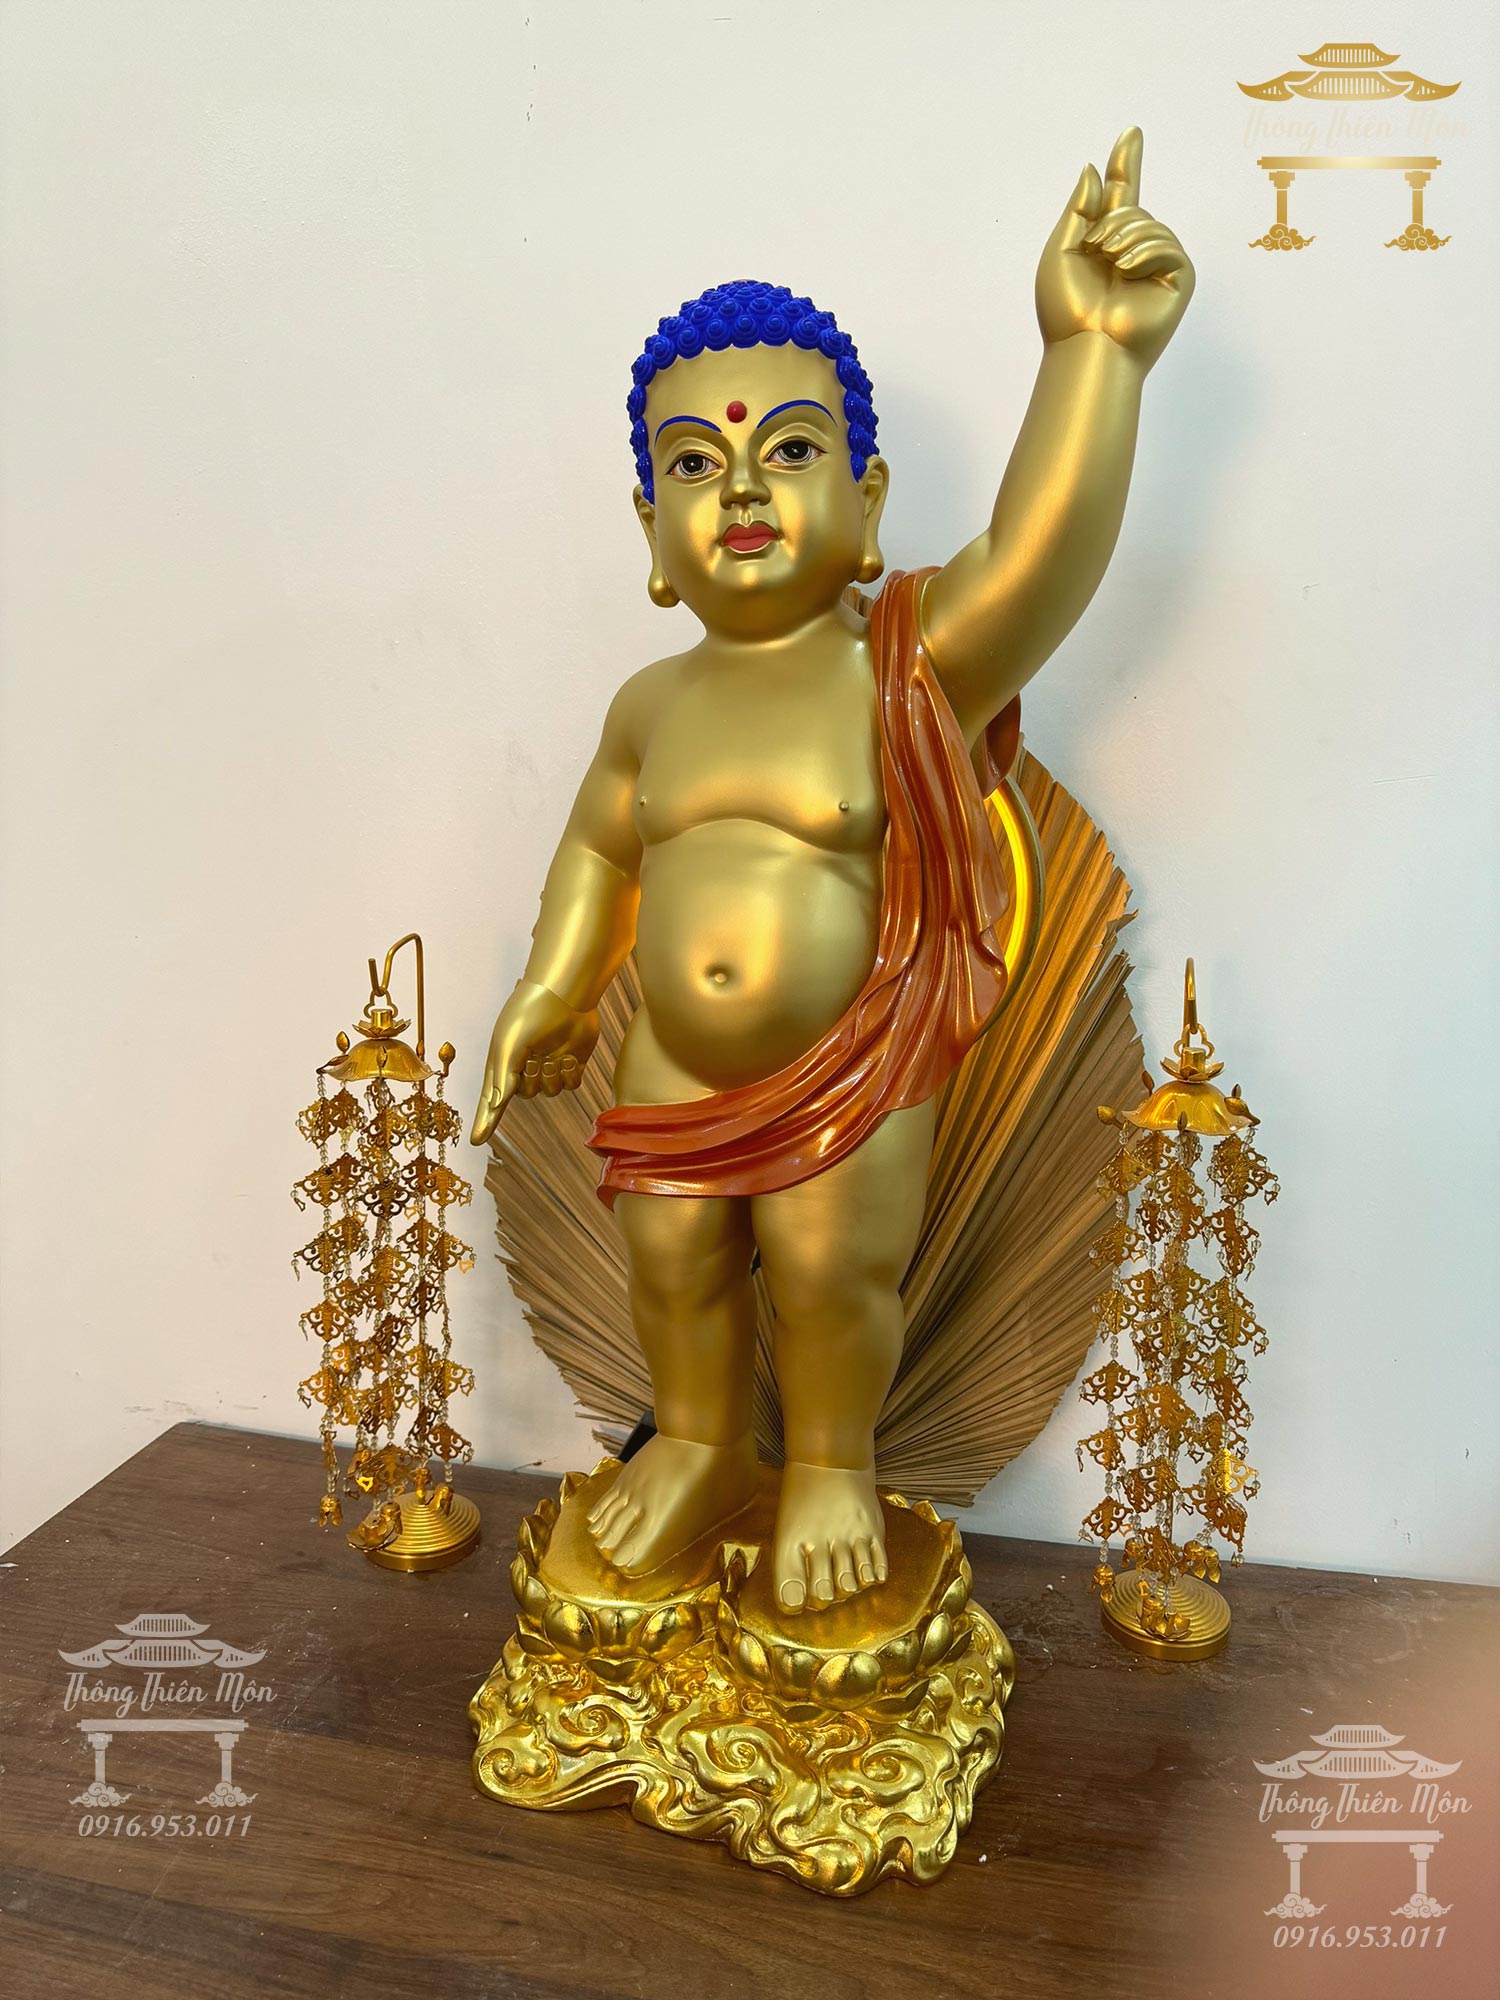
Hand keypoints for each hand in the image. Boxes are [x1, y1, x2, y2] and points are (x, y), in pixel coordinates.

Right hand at [469, 980, 599, 1144]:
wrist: (565, 993)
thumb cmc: (530, 1013)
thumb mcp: (509, 1044)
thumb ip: (503, 1076)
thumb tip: (497, 1105)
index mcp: (503, 1062)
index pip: (492, 1098)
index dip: (485, 1120)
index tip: (476, 1141)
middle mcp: (525, 1066)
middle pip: (527, 1095)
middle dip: (532, 1079)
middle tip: (536, 1055)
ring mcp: (549, 1065)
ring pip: (551, 1092)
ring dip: (553, 1075)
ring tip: (553, 1053)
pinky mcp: (570, 1063)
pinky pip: (571, 1085)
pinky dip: (571, 1074)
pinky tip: (569, 1055)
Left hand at [1035, 127, 1194, 371]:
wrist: (1085, 348)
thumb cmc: (1066, 311)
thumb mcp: (1061, 251)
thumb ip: (1078, 210)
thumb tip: (1093, 170)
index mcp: (1105, 243)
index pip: (1120, 195)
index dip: (1125, 163)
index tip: (1131, 132)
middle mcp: (1133, 251)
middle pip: (1131, 207)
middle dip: (1109, 222)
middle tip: (1095, 250)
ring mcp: (1158, 265)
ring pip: (1149, 223)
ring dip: (1124, 238)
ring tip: (1110, 265)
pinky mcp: (1177, 279)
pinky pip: (1167, 244)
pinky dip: (1145, 252)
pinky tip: (1128, 271)